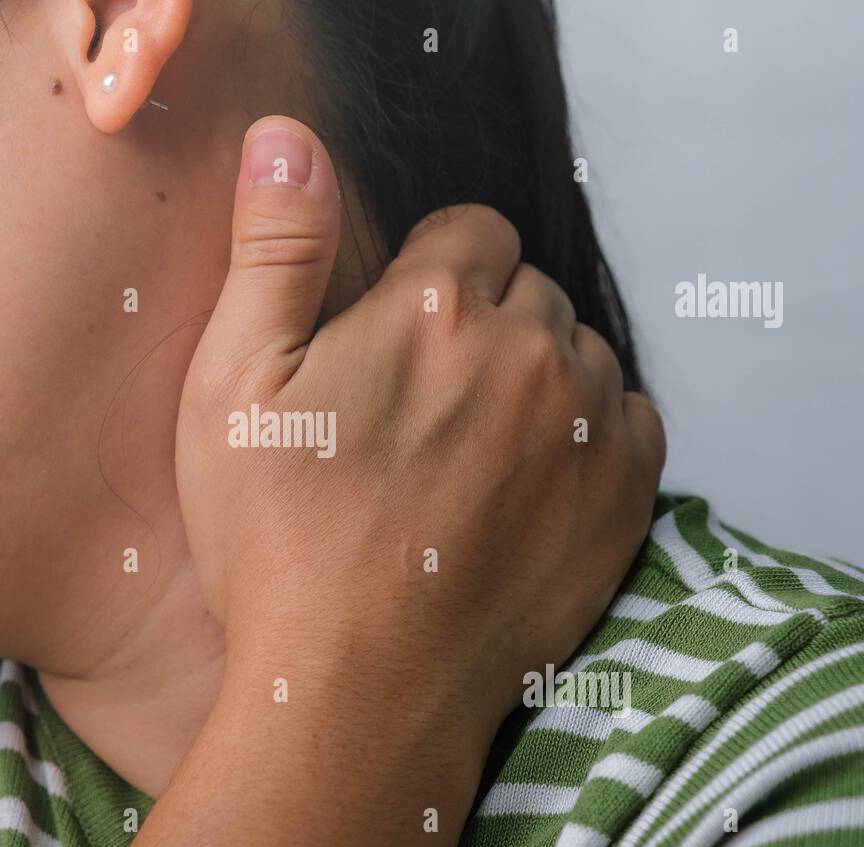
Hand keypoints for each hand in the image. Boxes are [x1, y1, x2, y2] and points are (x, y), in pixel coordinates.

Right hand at [124, 116, 664, 846]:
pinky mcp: (624, 498)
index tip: (396, 335)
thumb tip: (289, 139)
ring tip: (473, 450)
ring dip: (538, 376)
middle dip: (484, 322)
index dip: (430, 275)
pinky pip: (629, 421)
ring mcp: (587, 426)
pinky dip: (590, 434)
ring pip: (579, 353)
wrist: (358, 688)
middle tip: (423, 405)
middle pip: (528, 289)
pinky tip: (531, 481)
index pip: (470, 230)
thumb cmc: (278, 541)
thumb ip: (276, 248)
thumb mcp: (234, 384)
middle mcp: (529, 348)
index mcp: (435, 304)